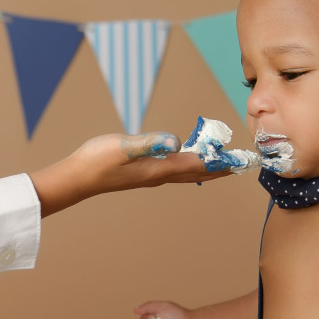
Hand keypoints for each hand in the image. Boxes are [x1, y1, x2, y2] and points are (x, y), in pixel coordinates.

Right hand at [31, 131, 226, 216]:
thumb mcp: (123, 147)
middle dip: (220, 169)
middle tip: (241, 166)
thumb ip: (150, 143)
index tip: (240, 160)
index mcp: (158, 169)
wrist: (77, 178)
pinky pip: (175, 170)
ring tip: (223, 165)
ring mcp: (151, 176)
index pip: (197, 165)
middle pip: (197, 173)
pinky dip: (190, 166)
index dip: (220, 161)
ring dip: (207, 169)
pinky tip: (189, 162)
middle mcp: (159, 175)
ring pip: (187, 173)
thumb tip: (175, 141)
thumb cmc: (96, 161)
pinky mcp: (143, 173)